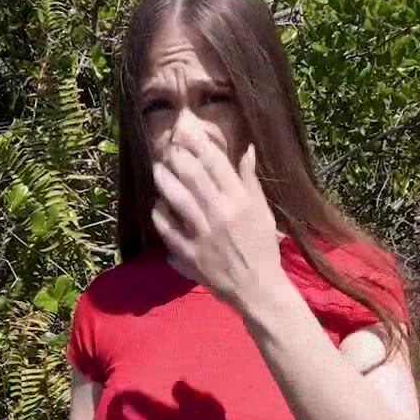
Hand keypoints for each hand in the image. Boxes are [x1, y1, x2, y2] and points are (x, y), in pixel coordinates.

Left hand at [149, 120, 282, 309]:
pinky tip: (157, 205)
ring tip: (158, 169)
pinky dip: (160, 214)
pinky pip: (167, 228)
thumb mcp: (262, 211)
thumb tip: (247, 150)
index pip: (216, 163)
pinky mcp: (189, 253)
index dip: (198, 144)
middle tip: (168, 148)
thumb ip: (250, 180)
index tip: (187, 132)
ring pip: (177, 198)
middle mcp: (221, 213)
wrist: (257, 287)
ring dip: (164, 179)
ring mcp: (203, 234)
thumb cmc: (261, 247)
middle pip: (193, 175)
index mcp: (240, 201)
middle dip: (177, 157)